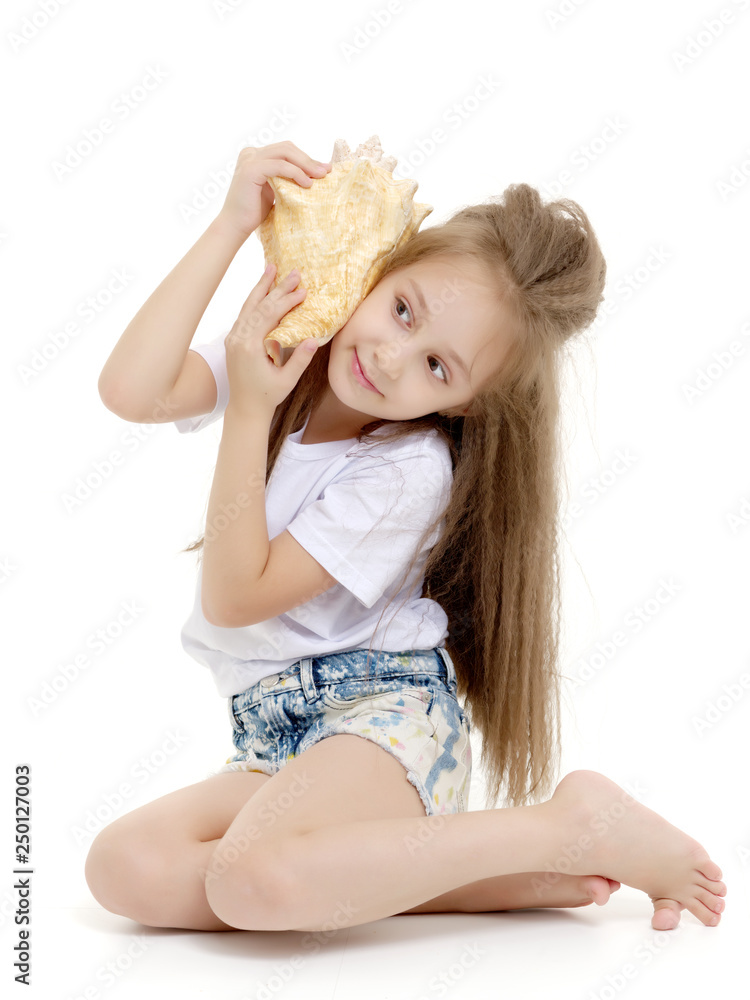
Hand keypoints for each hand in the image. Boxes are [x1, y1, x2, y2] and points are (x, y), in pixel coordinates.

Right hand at [216, 141, 330, 239]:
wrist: (236, 226)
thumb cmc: (255, 212)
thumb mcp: (275, 189)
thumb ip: (287, 178)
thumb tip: (313, 173)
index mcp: (256, 155)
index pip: (286, 150)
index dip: (306, 158)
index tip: (324, 169)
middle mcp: (251, 153)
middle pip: (287, 148)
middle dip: (309, 159)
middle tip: (326, 171)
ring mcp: (250, 159)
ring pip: (285, 153)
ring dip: (305, 165)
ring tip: (320, 177)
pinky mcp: (251, 169)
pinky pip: (280, 166)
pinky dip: (296, 173)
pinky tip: (306, 183)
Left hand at [224, 263, 318, 417]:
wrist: (245, 407)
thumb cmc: (268, 396)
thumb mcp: (287, 380)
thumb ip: (300, 359)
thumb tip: (314, 338)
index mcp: (249, 346)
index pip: (269, 314)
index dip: (287, 301)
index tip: (302, 291)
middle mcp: (238, 337)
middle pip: (258, 304)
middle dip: (277, 287)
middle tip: (293, 272)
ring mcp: (233, 337)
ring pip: (248, 305)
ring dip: (261, 287)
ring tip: (271, 268)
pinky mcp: (233, 339)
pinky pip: (244, 313)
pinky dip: (255, 299)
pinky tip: (263, 290)